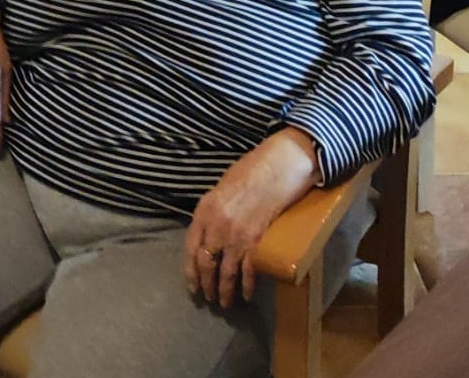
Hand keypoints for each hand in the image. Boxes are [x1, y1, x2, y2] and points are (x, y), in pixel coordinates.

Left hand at [184, 129, 318, 306]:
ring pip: (225, 272)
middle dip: (206, 284)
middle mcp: (216, 226)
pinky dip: (246, 286)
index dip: (190, 271)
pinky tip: (246, 294)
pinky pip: (248, 271)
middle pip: (206, 263)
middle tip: (209, 298)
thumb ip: (213, 212)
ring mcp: (236, 235)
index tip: (192, 286)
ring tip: (225, 303)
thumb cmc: (251, 170)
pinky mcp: (256, 242)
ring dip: (224, 291)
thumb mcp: (222, 188)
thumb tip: (210, 232)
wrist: (278, 165)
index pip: (190, 247)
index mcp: (204, 210)